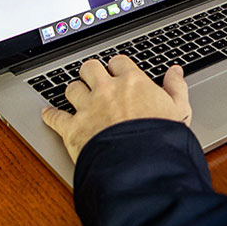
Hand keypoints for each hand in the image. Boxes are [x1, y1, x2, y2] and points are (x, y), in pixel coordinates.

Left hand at [41, 55, 191, 161]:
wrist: (141, 163)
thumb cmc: (161, 138)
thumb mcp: (179, 109)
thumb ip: (176, 87)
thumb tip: (175, 72)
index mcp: (132, 82)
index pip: (119, 62)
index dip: (117, 66)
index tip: (118, 71)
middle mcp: (106, 90)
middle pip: (90, 68)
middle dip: (91, 72)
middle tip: (94, 78)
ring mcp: (87, 108)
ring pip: (71, 88)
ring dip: (74, 91)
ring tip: (76, 94)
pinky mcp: (72, 129)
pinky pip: (55, 117)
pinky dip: (50, 115)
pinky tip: (47, 114)